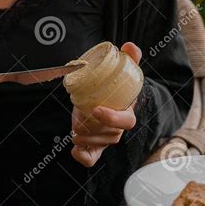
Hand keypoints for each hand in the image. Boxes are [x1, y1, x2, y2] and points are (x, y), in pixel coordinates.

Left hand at [71, 42, 141, 166]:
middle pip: (111, 135)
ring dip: (86, 139)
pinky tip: (75, 149)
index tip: (96, 109)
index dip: (113, 118)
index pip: (127, 121)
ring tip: (74, 129)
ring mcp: (107, 139)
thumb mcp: (121, 71)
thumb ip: (129, 58)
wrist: (104, 100)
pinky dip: (83, 157)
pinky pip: (91, 159)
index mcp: (127, 112)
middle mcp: (118, 128)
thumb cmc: (114, 87)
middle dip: (95, 130)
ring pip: (100, 145)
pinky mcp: (95, 147)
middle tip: (79, 121)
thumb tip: (129, 46)